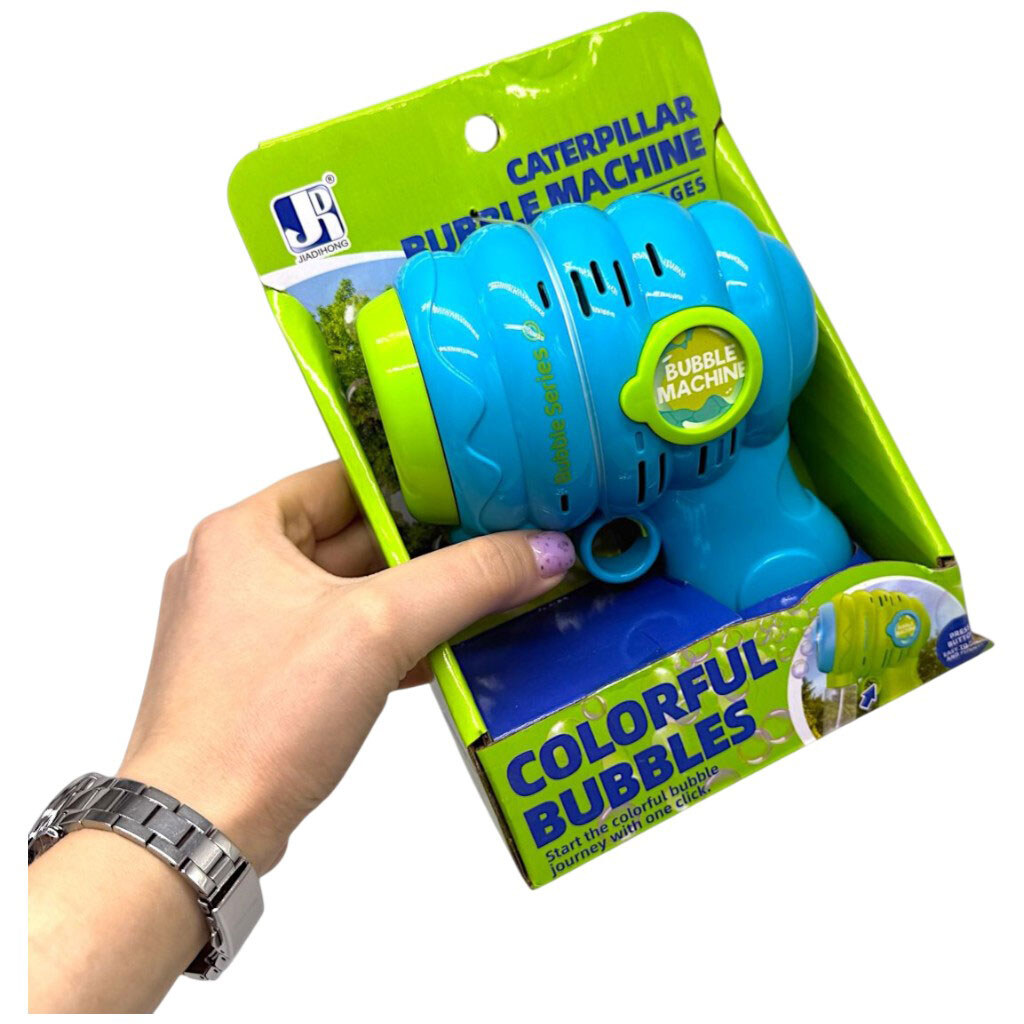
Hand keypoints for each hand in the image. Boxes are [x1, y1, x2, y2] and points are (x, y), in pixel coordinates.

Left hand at [117, 461, 574, 872]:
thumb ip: (467, 579)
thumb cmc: (258, 720)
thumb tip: (540, 550)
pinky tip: (451, 652)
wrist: (202, 830)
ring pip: (355, 594)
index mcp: (244, 533)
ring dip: (419, 600)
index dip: (415, 481)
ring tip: (489, 595)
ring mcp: (253, 630)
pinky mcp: (270, 680)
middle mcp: (241, 573)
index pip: (345, 477)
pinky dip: (395, 642)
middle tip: (499, 541)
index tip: (476, 486)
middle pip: (356, 537)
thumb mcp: (379, 627)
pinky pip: (346, 641)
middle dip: (430, 547)